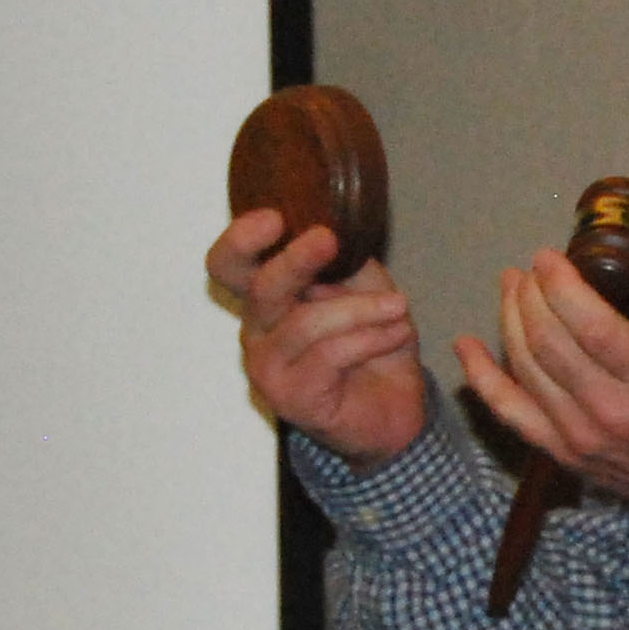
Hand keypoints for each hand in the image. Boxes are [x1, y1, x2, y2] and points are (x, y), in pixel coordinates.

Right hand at [209, 208, 431, 468]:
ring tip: (399, 307)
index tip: (274, 218)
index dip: (241, 240)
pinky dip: (370, 339)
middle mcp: (259, 329)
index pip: (229, 264)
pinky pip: (329, 355)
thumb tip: (339, 233)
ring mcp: (268, 366)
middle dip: (295, 261)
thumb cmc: (374, 348)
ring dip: (360, 310)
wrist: (396, 411)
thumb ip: (348, 264)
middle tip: (327, 240)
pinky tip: (398, 334)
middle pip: (260, 288)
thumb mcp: (368, 291)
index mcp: (269, 297)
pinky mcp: (290, 396)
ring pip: (305, 323)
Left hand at [456, 227, 628, 524]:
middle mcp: (611, 410)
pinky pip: (510, 412)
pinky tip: (467, 346)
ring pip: (525, 369)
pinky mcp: (563, 454)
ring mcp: (581, 436)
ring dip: (508, 321)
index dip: (560, 285)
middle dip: (530, 296)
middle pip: (548, 342)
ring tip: (511, 289)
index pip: (591, 324)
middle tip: (530, 270)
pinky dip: (482, 378)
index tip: (548, 257)